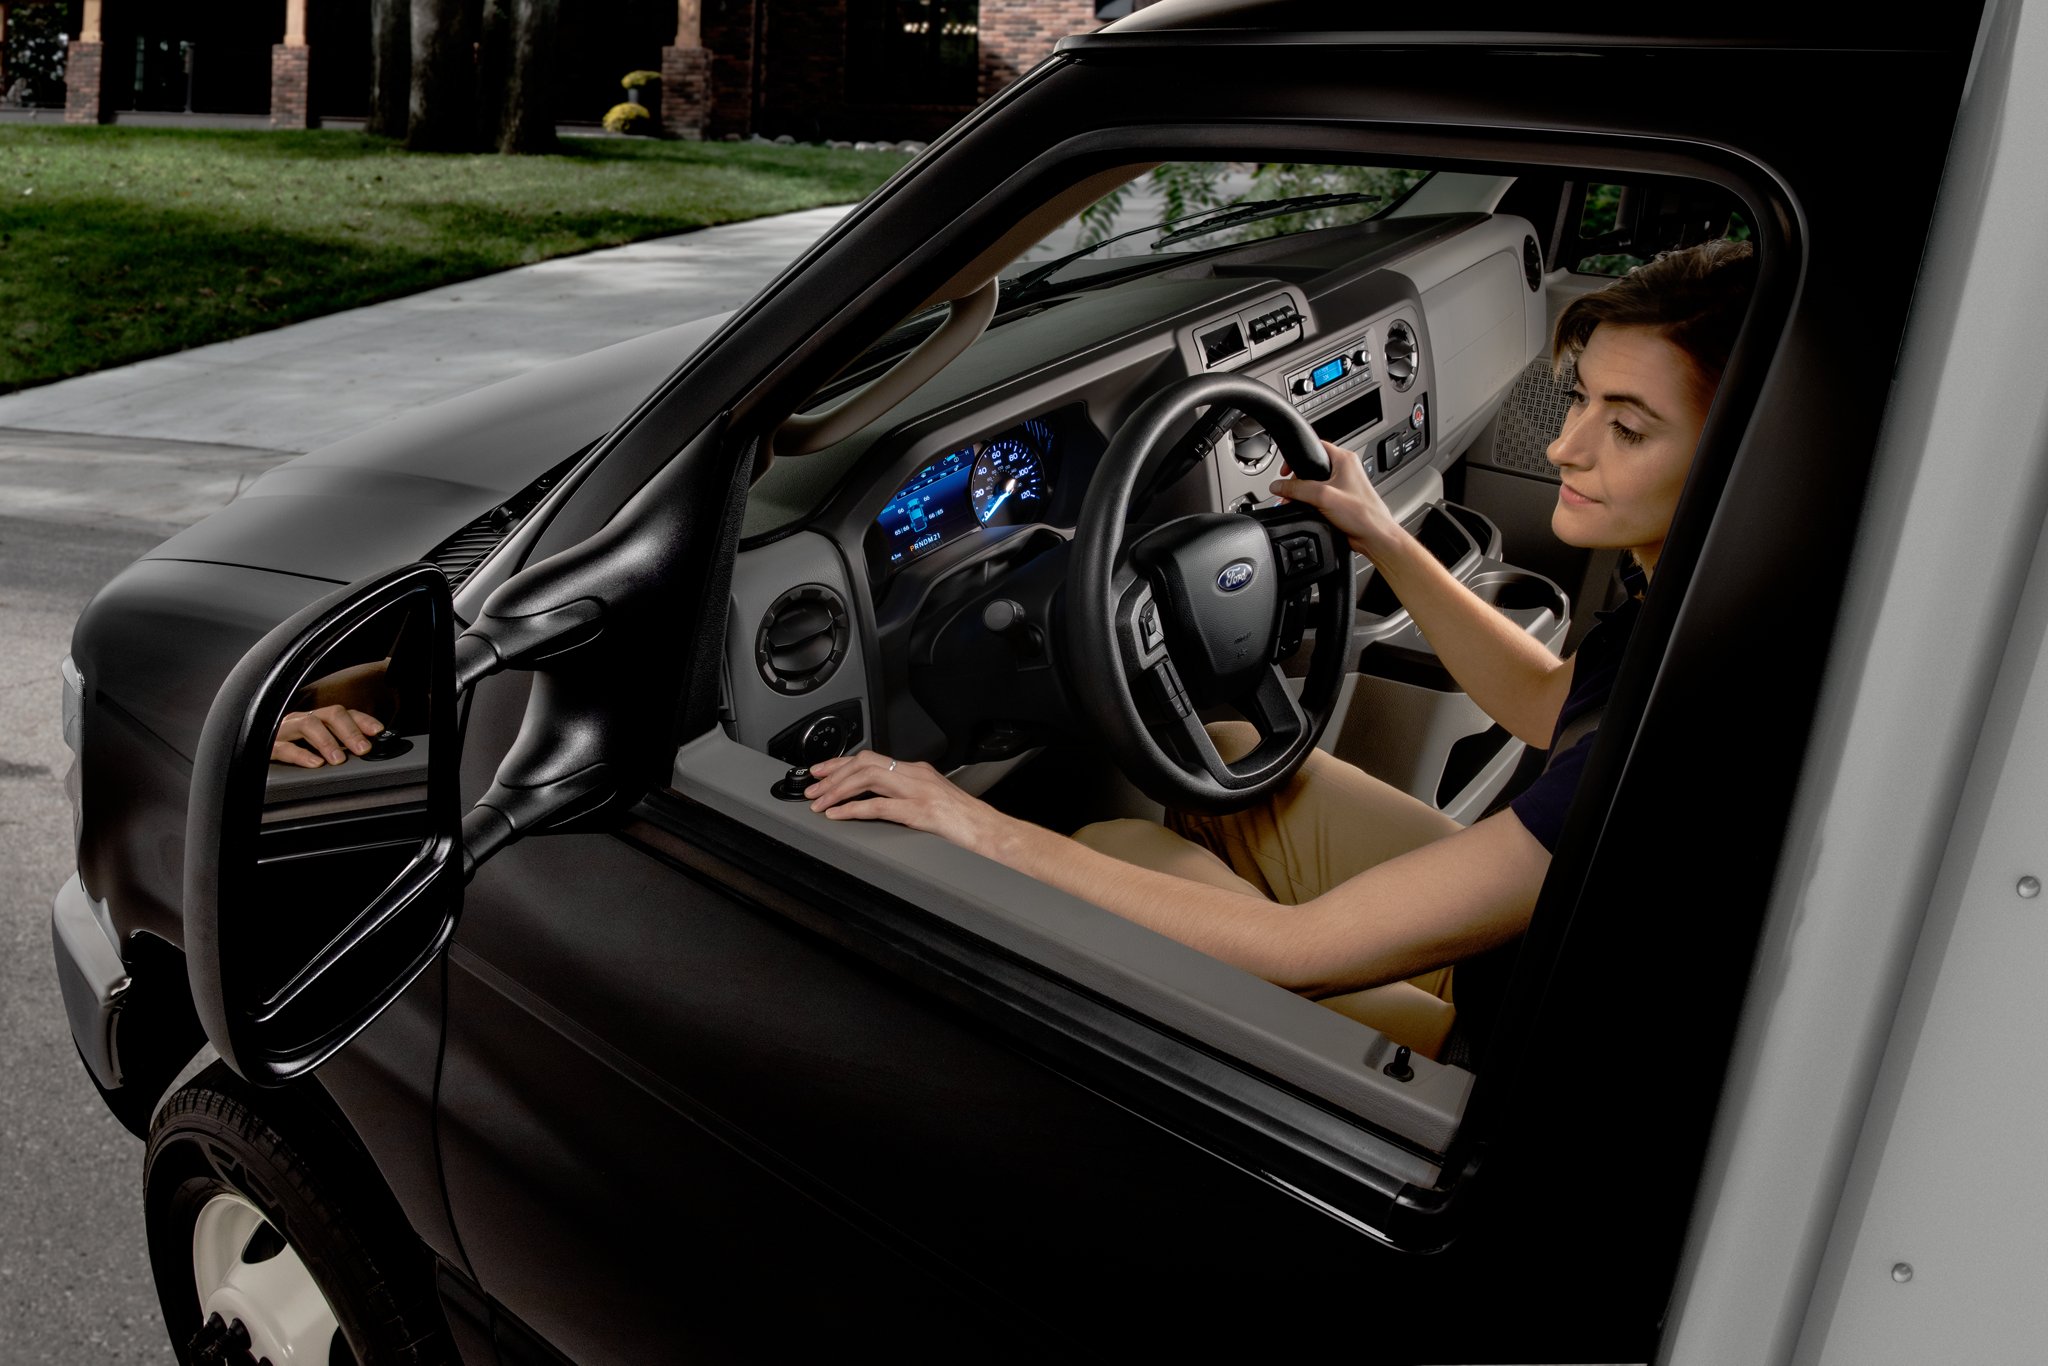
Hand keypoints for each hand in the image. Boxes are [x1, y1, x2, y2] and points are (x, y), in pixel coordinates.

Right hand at [272, 705, 383, 767]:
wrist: (249, 751)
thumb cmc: (289, 750)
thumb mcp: (317, 747)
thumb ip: (339, 747)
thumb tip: (367, 751)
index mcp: (316, 719)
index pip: (345, 713)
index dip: (363, 720)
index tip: (378, 731)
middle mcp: (302, 720)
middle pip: (330, 714)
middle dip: (350, 730)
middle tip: (363, 748)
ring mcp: (285, 731)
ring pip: (308, 725)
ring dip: (327, 741)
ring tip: (339, 759)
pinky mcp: (268, 746)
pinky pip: (284, 747)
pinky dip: (301, 755)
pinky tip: (315, 764)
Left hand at [804, 750, 1013, 857]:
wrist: (991, 832)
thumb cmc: (965, 822)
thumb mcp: (932, 802)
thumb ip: (907, 797)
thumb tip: (878, 802)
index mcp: (917, 772)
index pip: (872, 759)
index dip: (841, 764)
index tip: (821, 771)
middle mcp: (915, 775)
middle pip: (865, 763)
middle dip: (833, 774)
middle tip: (811, 787)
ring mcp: (918, 792)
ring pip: (867, 778)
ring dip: (838, 790)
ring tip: (819, 803)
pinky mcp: (920, 812)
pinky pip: (878, 806)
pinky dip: (852, 809)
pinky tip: (838, 815)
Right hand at [1268, 439, 1402, 560]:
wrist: (1374, 536)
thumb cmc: (1362, 514)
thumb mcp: (1323, 496)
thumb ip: (1297, 489)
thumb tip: (1278, 486)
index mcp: (1344, 459)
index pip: (1316, 447)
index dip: (1298, 455)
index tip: (1286, 470)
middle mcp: (1345, 470)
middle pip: (1312, 467)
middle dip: (1297, 480)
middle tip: (1289, 492)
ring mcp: (1343, 485)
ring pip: (1315, 483)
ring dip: (1303, 493)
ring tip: (1295, 502)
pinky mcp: (1341, 500)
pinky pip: (1320, 497)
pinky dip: (1311, 502)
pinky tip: (1306, 510)